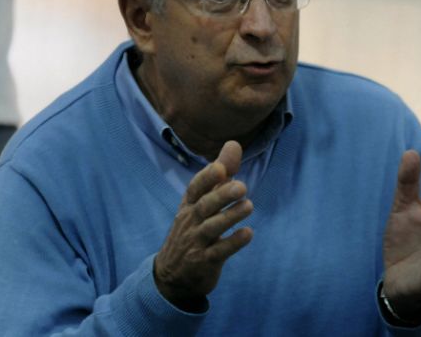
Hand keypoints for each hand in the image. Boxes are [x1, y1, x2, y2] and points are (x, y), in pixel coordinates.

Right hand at [153, 141, 253, 305]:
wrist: (172, 276)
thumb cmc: (193, 231)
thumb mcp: (202, 202)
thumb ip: (221, 175)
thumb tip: (234, 143)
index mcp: (188, 206)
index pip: (194, 188)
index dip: (206, 177)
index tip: (220, 167)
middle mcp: (190, 222)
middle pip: (204, 206)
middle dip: (221, 195)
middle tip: (242, 186)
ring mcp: (195, 243)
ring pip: (212, 228)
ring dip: (230, 217)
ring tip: (249, 206)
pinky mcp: (204, 263)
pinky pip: (218, 252)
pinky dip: (233, 243)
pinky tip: (248, 234)